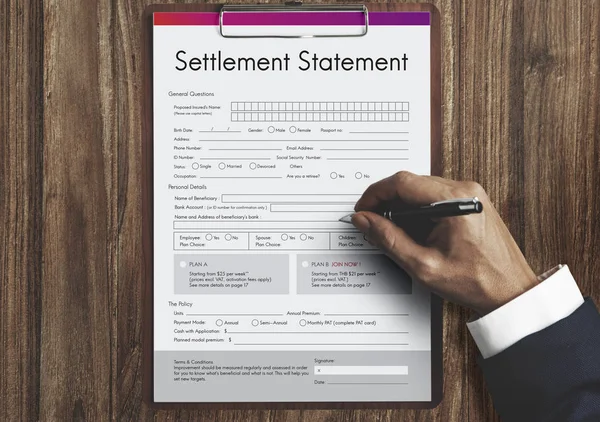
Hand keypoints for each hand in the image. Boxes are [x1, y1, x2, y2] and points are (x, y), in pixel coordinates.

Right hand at [352, 171, 538, 314]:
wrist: (511, 292)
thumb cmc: (477, 282)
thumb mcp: (423, 266)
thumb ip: (388, 239)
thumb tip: (364, 221)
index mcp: (455, 200)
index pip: (402, 182)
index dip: (375, 194)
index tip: (362, 210)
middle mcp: (465, 190)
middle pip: (411, 183)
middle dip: (386, 201)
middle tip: (372, 224)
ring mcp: (471, 195)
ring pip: (421, 189)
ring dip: (402, 207)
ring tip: (393, 232)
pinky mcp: (471, 203)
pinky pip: (435, 197)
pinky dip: (417, 211)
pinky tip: (413, 232)